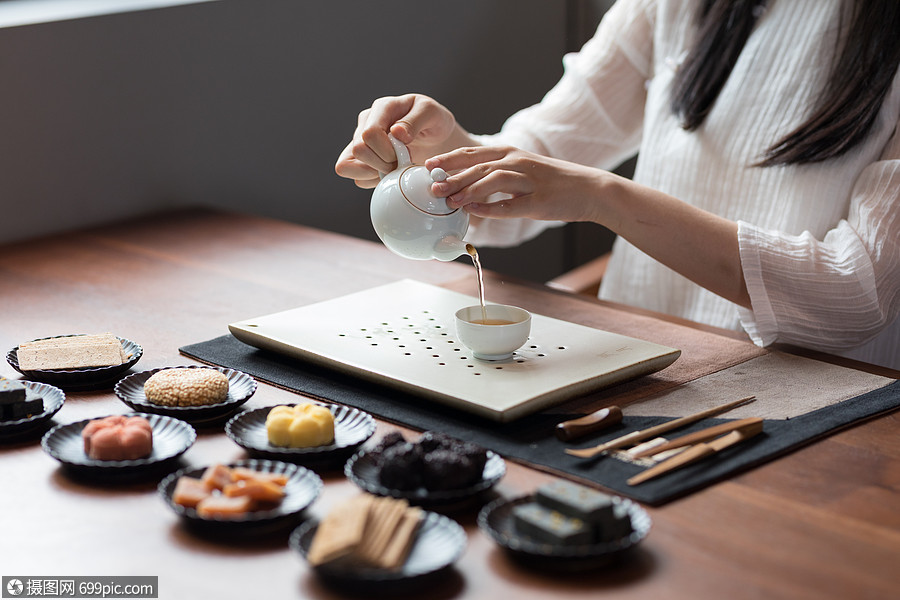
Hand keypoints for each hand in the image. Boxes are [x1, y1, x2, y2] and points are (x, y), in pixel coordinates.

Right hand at [334, 94, 463, 188]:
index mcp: (383, 108)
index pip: (370, 134)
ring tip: (394, 169)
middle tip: (401, 163)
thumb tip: (396, 132)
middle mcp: (366, 122)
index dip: (387, 151)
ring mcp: (360, 140)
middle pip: (358, 151)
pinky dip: (372, 181)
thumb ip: (415, 120)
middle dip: (382, 164)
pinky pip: (356, 178)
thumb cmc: (434, 122)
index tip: (405, 155)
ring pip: (348, 166)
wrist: (435, 136)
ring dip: (373, 174)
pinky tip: (388, 174)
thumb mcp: (433, 114)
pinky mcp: (360, 159)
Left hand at [425, 146, 608, 222]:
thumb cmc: (553, 183)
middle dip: (453, 176)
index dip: (450, 159)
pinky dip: (490, 208)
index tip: (430, 166)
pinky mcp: (539, 201)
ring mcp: (530, 181)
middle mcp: (519, 162)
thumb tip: (467, 189)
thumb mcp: (523, 171)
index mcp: (512, 154)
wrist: (590, 188)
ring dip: (468, 190)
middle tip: (432, 187)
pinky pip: (510, 205)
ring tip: (449, 200)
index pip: (474, 153)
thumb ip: (496, 176)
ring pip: (493, 181)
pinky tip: (473, 213)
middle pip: (479, 166)